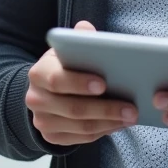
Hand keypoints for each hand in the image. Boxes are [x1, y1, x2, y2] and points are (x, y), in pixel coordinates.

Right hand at [25, 20, 138, 146]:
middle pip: (74, 108)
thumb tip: (86, 29)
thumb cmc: (63, 66)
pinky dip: (104, 132)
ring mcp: (42, 121)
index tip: (104, 84)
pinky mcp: (52, 137)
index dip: (79, 83)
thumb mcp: (66, 50)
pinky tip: (119, 124)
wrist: (43, 91)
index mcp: (39, 73)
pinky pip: (82, 138)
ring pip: (81, 127)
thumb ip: (77, 39)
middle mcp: (36, 99)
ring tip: (131, 116)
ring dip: (109, 122)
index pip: (57, 80)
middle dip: (106, 109)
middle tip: (132, 108)